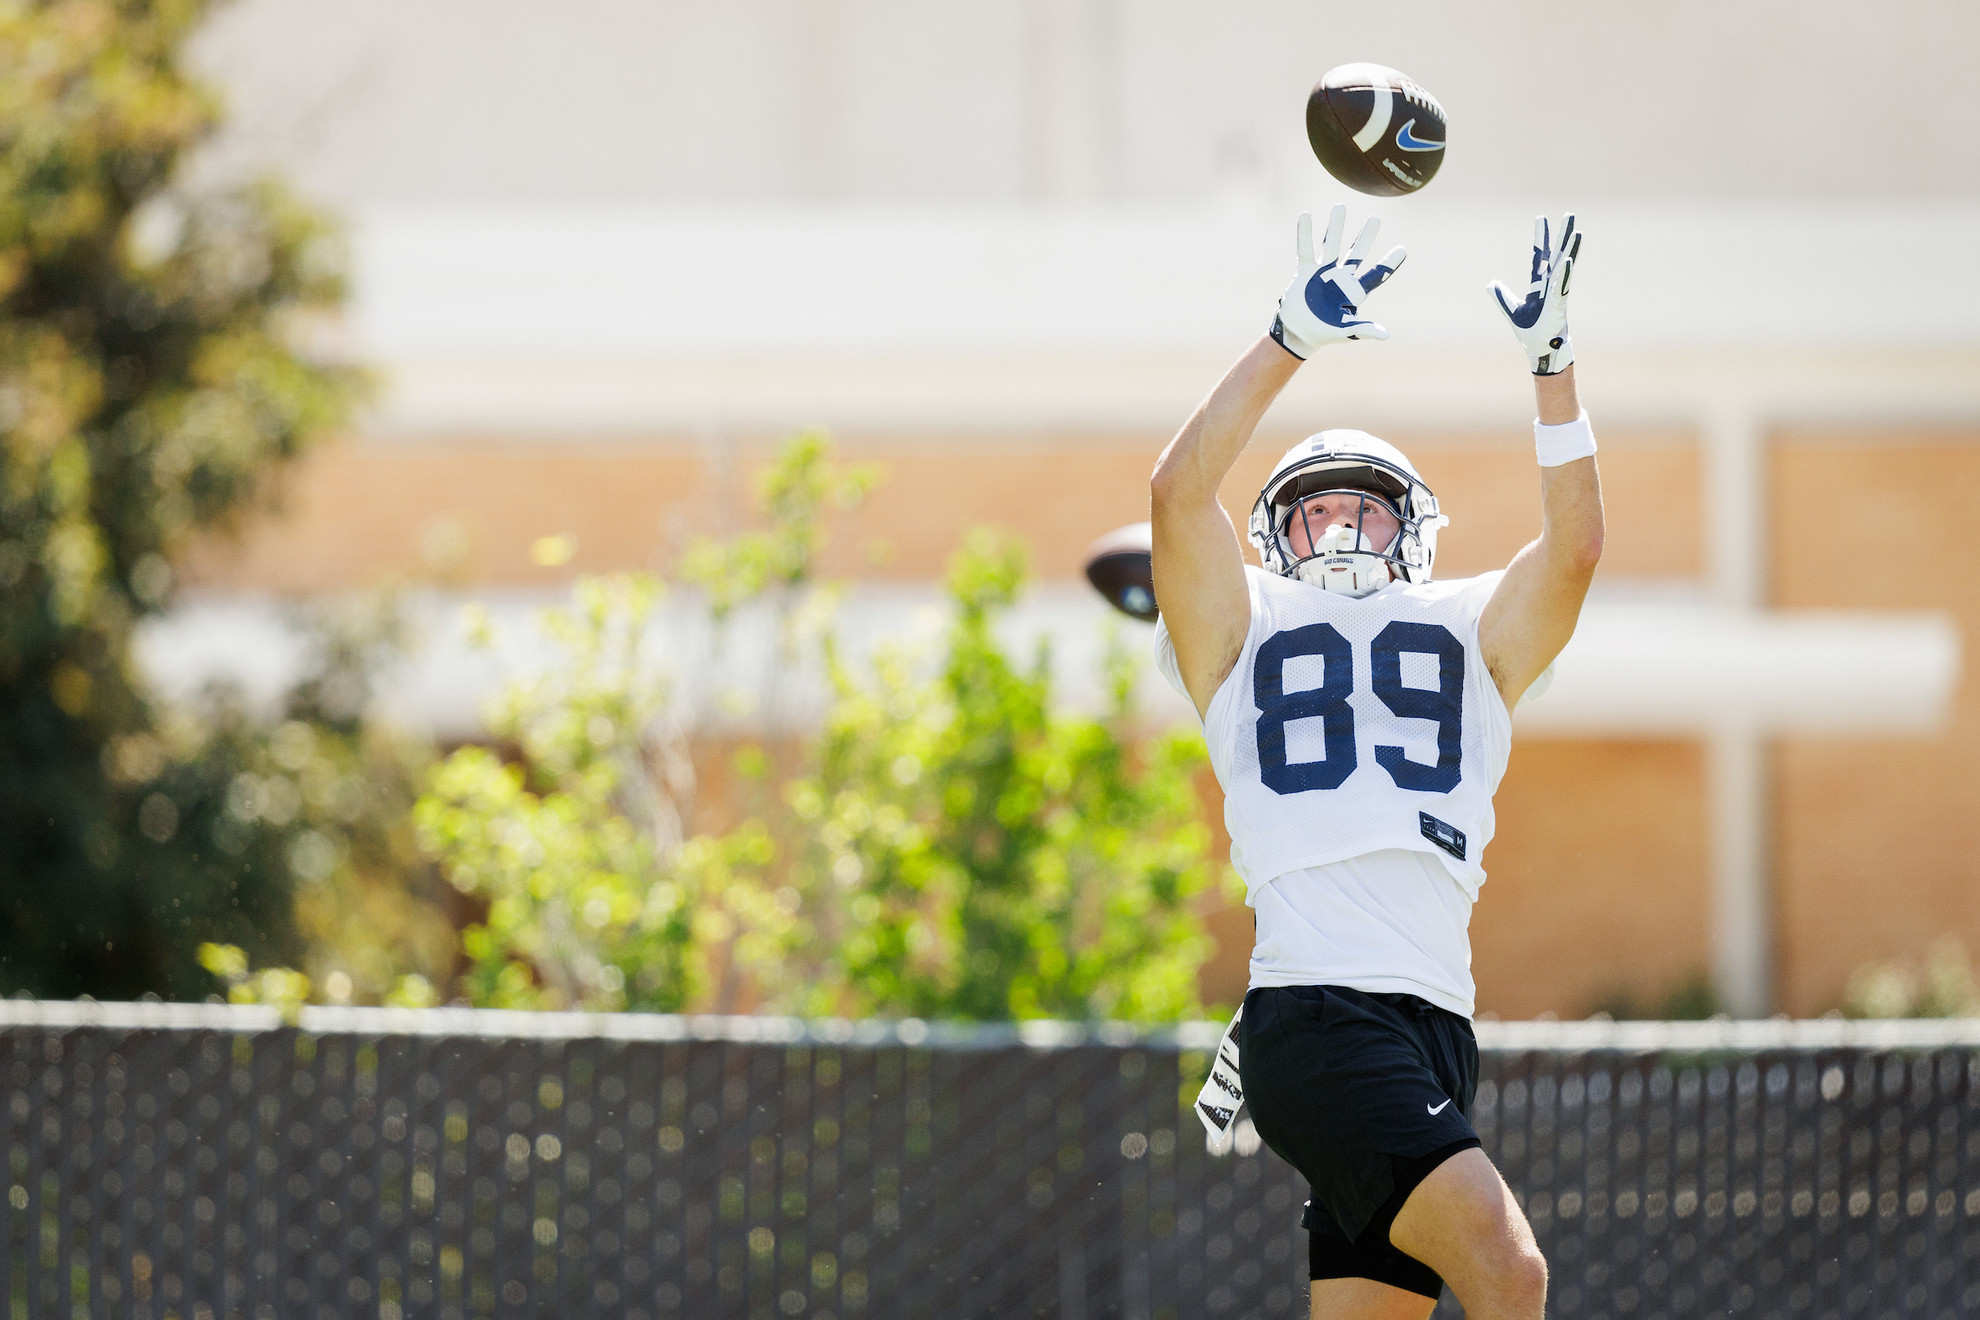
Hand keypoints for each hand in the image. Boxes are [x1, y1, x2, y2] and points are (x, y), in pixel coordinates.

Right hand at [1269, 205, 1405, 358]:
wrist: (1298, 333)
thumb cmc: (1325, 333)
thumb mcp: (1347, 330)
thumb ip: (1365, 329)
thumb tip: (1386, 335)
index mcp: (1355, 291)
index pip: (1376, 274)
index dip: (1389, 263)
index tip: (1403, 250)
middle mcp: (1341, 277)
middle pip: (1356, 252)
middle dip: (1366, 236)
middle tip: (1375, 219)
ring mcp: (1323, 271)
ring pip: (1331, 244)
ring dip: (1336, 227)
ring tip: (1340, 207)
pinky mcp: (1305, 270)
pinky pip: (1305, 249)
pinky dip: (1305, 233)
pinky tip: (1306, 216)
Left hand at [1489, 214, 1581, 374]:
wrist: (1541, 352)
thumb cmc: (1531, 333)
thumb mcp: (1512, 311)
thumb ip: (1502, 296)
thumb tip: (1491, 283)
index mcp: (1539, 286)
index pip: (1539, 257)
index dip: (1540, 239)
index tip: (1541, 218)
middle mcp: (1550, 286)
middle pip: (1556, 256)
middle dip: (1561, 235)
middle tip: (1569, 214)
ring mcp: (1556, 295)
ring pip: (1563, 268)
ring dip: (1569, 249)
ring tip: (1576, 230)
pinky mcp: (1558, 307)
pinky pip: (1561, 287)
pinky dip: (1563, 274)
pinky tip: (1566, 260)